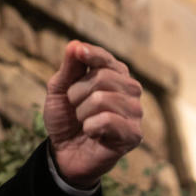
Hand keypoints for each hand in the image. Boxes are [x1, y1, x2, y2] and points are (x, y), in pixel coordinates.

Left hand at [43, 40, 142, 187]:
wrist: (64, 152)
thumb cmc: (65, 117)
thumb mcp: (59, 89)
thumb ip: (69, 67)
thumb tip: (75, 44)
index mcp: (114, 74)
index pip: (105, 57)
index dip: (90, 53)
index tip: (78, 51)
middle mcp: (130, 89)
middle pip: (102, 76)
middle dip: (77, 93)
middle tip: (75, 107)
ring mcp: (135, 112)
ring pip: (102, 98)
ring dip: (82, 112)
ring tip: (84, 121)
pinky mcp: (134, 134)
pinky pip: (107, 120)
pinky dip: (90, 127)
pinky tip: (93, 134)